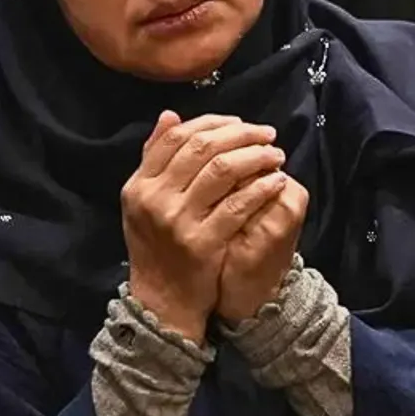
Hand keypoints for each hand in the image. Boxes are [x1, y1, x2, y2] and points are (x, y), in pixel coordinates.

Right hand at [121, 111, 289, 342]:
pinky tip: (276, 182)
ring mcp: (177, 221)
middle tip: (266, 133)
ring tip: (275, 154)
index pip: (174, 138)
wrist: (161, 300)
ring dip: (255, 156)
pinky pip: (238, 205)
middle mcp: (154, 199)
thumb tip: (170, 115)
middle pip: (201, 148)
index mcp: (138, 185)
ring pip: (222, 171)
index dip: (211, 123)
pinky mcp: (202, 242)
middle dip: (239, 134)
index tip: (239, 122)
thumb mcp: (143, 202)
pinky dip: (261, 188)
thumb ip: (153, 160)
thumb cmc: (156, 246)